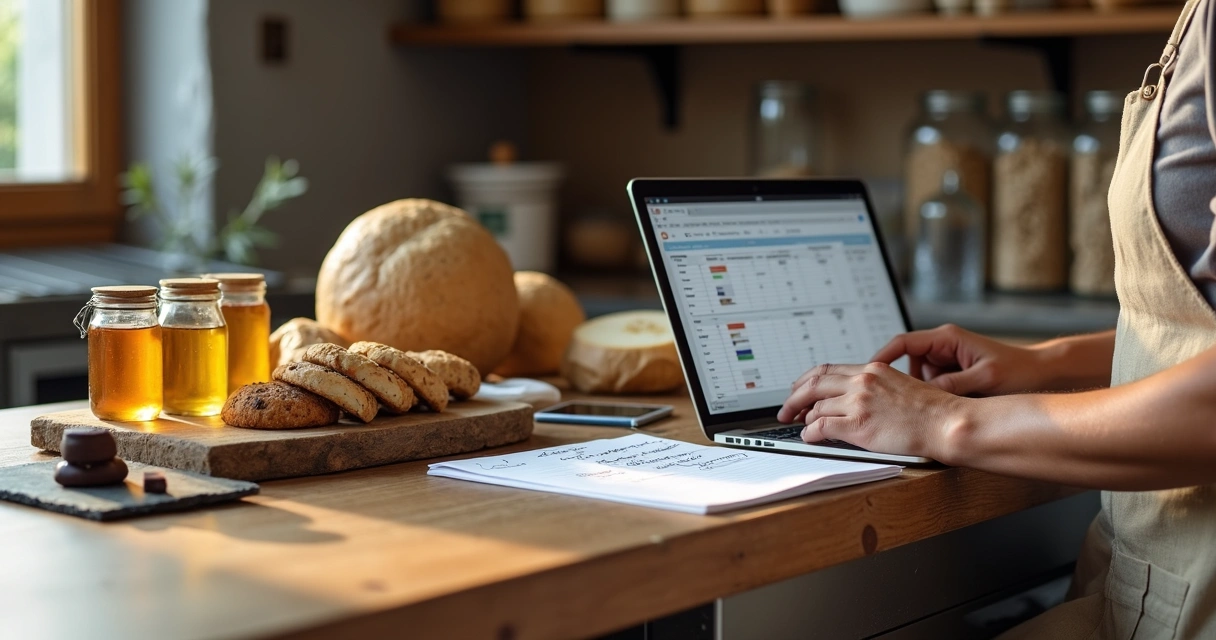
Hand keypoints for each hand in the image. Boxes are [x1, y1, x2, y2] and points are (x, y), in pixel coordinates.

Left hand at [777, 362, 967, 459]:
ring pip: (816, 406)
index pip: (828, 369)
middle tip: (785, 409)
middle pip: (813, 383)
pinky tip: (808, 437)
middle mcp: (862, 382)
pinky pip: (821, 427)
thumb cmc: (931, 411)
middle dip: (794, 397)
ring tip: (800, 426)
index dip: (807, 381)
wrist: (947, 423)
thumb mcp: (900, 385)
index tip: (799, 389)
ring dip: (804, 418)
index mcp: (872, 370)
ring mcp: (859, 402)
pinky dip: (809, 433)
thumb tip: (855, 397)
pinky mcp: (859, 425)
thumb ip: (876, 387)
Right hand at [869, 324, 1046, 396]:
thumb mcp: (984, 378)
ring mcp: (947, 361)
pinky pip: (932, 387)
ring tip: (942, 407)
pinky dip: (935, 399)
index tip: (869, 373)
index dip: (882, 357)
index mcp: (947, 338)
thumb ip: (953, 384)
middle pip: (907, 364)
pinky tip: (948, 409)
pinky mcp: (953, 375)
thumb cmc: (1019, 370)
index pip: (903, 343)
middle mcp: (944, 347)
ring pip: (918, 379)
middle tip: (905, 404)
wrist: (1043, 374)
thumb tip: (925, 395)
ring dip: (925, 395)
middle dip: (906, 385)